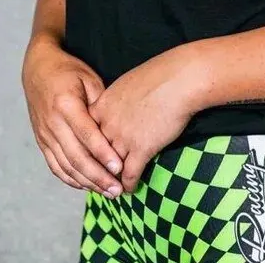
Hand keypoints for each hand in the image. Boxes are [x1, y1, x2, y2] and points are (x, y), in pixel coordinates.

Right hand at [21, 35, 124, 196]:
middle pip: (76, 156)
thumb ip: (100, 104)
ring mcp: (44, 134)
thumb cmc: (68, 71)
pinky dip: (71, 179)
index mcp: (66, 104)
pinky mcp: (41, 141)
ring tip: (108, 192)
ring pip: (66, 166)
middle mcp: (52, 123)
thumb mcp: (88, 78)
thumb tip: (117, 130)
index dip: (103, 153)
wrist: (37, 69)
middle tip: (118, 189)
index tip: (120, 167)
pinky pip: (55, 166)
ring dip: (87, 182)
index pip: (86, 134)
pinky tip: (87, 186)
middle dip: (98, 176)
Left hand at [88, 45, 202, 193]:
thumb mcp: (127, 83)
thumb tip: (118, 107)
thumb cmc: (159, 75)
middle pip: (94, 153)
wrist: (179, 80)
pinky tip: (129, 189)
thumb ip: (116, 100)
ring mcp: (123, 138)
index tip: (89, 156)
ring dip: (110, 181)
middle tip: (97, 178)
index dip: (87, 146)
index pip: (85, 133)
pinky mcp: (141, 149)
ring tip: (111, 189)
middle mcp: (107, 123)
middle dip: (95, 168)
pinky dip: (128, 185)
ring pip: (109, 168)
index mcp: (102, 105)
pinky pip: (129, 175)